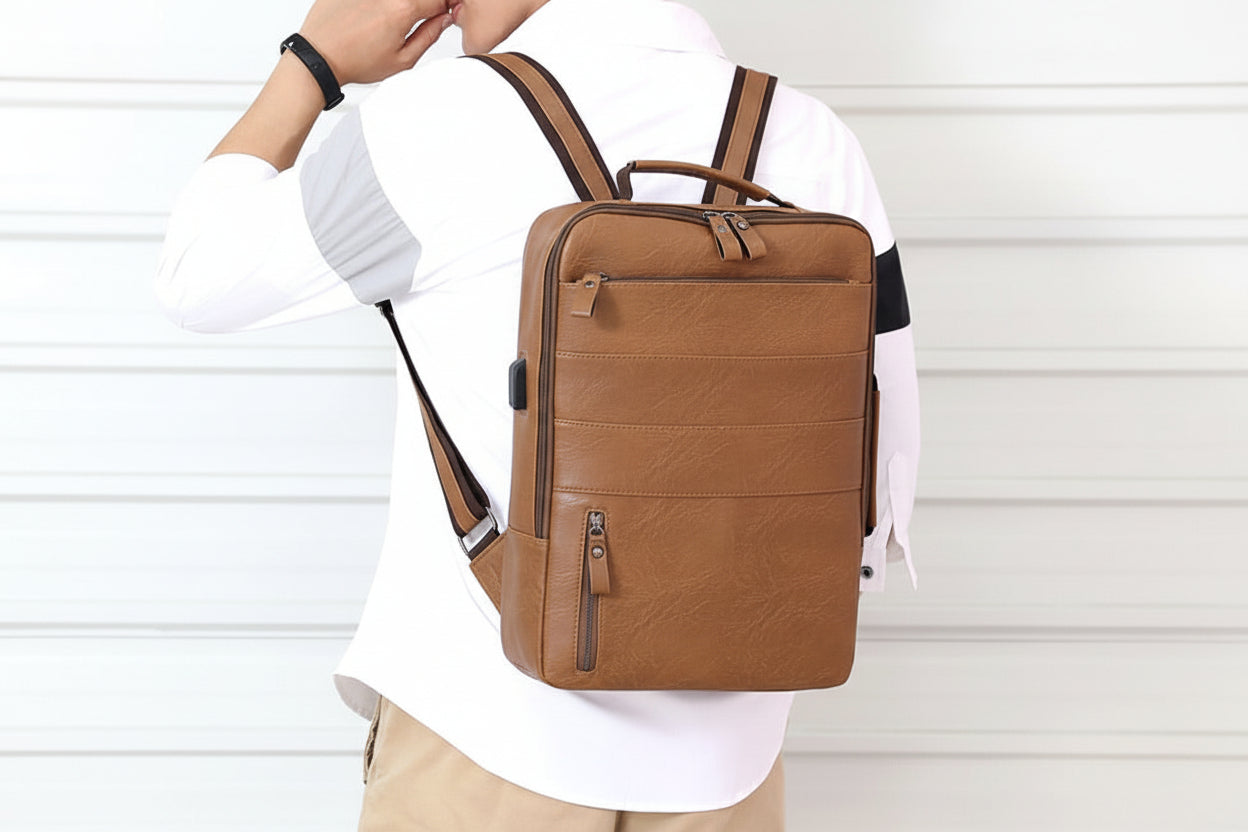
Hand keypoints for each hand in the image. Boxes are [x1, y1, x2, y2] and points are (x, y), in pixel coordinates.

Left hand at [299, 0, 453, 85]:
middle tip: (409, 23)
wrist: (319, 57)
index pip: (439, 0)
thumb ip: (429, 36)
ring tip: (381, 23)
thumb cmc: (355, 61)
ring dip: (396, 8)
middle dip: (419, 8)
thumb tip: (443, 20)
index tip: (440, 16)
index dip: (444, 8)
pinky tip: (367, 19)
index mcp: (403, 9)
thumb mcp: (402, 60)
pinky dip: (374, 7)